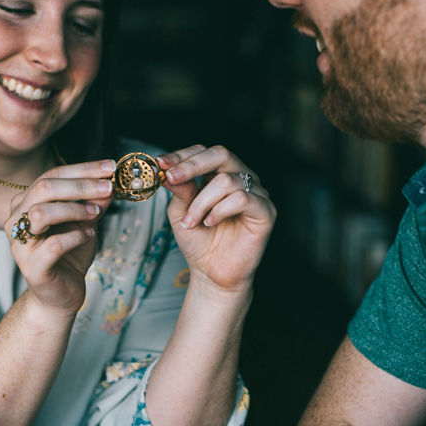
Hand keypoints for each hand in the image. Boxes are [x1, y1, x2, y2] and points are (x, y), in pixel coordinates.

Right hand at [4, 158, 115, 313]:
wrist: (60, 295)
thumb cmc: (69, 255)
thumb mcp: (85, 223)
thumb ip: (93, 204)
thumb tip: (109, 184)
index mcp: (26, 203)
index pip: (52, 175)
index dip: (82, 169)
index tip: (110, 167)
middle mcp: (17, 220)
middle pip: (44, 188)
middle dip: (80, 185)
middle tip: (108, 187)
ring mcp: (20, 244)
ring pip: (41, 212)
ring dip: (74, 209)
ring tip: (95, 214)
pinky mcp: (31, 267)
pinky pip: (53, 245)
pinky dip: (75, 237)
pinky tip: (89, 236)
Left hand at [160, 145, 275, 293]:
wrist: (212, 273)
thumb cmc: (199, 242)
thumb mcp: (180, 213)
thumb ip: (179, 191)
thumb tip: (169, 170)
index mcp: (220, 174)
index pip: (203, 152)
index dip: (181, 156)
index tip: (160, 164)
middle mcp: (240, 178)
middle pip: (220, 154)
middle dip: (191, 165)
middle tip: (171, 178)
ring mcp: (255, 193)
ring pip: (226, 180)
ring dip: (201, 202)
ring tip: (191, 222)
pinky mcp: (266, 211)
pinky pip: (242, 199)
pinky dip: (220, 210)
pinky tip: (210, 223)